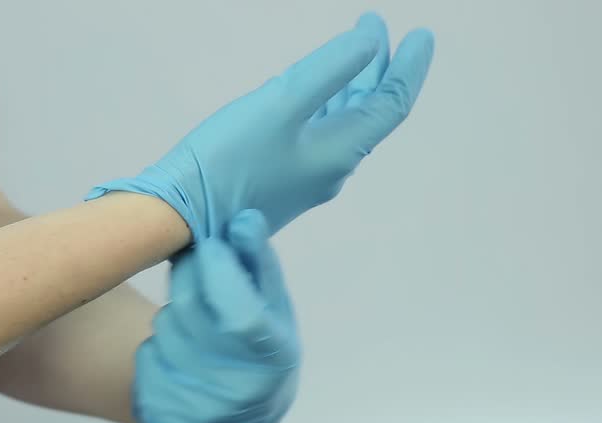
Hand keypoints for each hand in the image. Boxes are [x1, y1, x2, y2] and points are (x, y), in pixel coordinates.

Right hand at [86, 12, 434, 240]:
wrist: (179, 218)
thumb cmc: (228, 159)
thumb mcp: (280, 104)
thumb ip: (329, 70)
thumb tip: (371, 41)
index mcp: (340, 152)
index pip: (392, 106)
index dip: (409, 68)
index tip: (422, 34)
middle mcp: (331, 168)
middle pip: (369, 113)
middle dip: (378, 68)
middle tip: (376, 25)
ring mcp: (306, 176)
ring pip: (342, 122)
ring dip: (351, 83)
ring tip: (354, 47)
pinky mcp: (281, 178)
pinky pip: (317, 132)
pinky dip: (325, 103)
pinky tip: (314, 89)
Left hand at [131, 210, 299, 422]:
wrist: (247, 409)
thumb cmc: (263, 338)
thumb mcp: (272, 299)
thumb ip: (258, 260)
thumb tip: (245, 219)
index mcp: (277, 356)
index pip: (241, 314)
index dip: (219, 272)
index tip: (209, 244)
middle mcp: (243, 391)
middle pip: (191, 313)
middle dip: (187, 278)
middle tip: (190, 263)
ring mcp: (204, 412)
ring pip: (163, 333)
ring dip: (170, 312)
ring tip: (189, 312)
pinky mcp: (169, 421)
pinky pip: (144, 362)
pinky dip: (154, 345)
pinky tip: (174, 347)